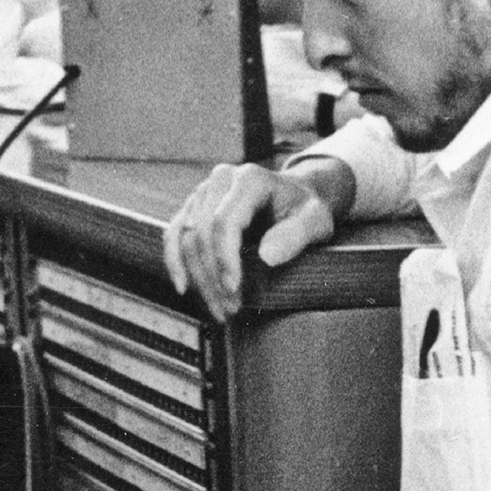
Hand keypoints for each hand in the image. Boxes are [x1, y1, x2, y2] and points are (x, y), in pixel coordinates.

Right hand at [162, 163, 335, 319]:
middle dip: (212, 276)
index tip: (233, 289)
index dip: (225, 259)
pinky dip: (176, 262)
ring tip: (219, 309)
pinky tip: (184, 287)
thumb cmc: (307, 210)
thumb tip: (267, 256)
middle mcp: (221, 180)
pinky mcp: (193, 206)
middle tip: (230, 310)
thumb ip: (297, 234)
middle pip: (201, 233)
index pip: (225, 222)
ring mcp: (203, 192)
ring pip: (186, 238)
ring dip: (198, 278)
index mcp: (250, 180)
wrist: (297, 196)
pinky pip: (174, 234)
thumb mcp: (316, 220)